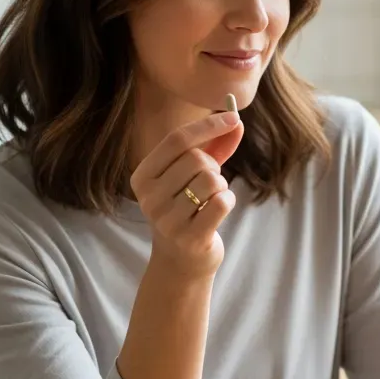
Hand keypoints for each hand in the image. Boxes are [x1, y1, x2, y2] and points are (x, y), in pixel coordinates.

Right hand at [129, 111, 243, 276]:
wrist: (181, 261)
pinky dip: (229, 200)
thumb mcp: (194, 175)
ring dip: (221, 186)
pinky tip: (219, 210)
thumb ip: (214, 147)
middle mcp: (149, 198)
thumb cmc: (188, 208)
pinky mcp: (190, 238)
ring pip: (212, 180)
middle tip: (209, 184)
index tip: (233, 117)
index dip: (208, 126)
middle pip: (197, 159)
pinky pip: (222, 202)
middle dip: (214, 167)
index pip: (176, 140)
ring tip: (210, 200)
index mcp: (143, 177)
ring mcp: (167, 220)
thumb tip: (236, 122)